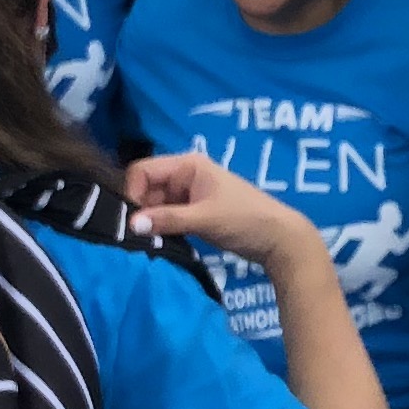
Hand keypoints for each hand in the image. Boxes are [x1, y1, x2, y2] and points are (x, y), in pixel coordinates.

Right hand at [125, 148, 313, 267]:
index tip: (130, 220)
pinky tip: (158, 243)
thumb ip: (168, 219)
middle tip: (135, 237)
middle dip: (139, 210)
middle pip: (146, 188)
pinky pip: (166, 216)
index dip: (132, 192)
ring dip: (149, 222)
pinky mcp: (192, 212)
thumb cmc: (244, 219)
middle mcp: (184, 175)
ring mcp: (188, 194)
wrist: (277, 238)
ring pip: (154, 205)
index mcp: (188, 165)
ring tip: (145, 242)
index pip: (142, 171)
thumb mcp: (205, 219)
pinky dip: (160, 228)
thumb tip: (131, 224)